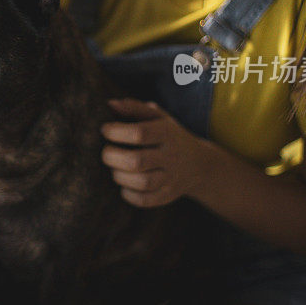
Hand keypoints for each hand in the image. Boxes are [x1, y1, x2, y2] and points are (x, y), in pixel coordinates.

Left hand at [100, 97, 214, 206]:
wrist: (200, 164)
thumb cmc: (168, 135)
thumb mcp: (157, 117)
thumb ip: (135, 108)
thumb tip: (110, 103)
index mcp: (167, 133)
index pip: (140, 133)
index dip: (116, 132)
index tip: (105, 130)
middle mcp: (171, 156)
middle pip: (137, 161)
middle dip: (112, 157)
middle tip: (106, 152)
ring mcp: (171, 177)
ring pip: (142, 183)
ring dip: (119, 176)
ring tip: (115, 168)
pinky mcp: (168, 195)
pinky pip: (145, 200)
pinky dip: (129, 195)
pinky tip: (124, 184)